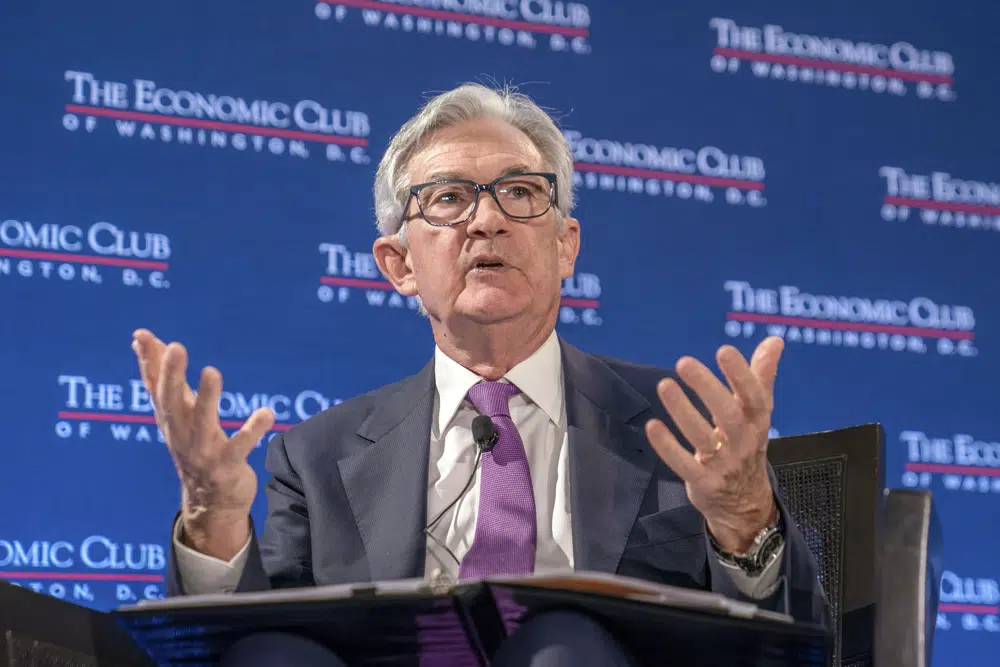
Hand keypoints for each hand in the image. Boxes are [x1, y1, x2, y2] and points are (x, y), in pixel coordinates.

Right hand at [132, 329, 274, 559]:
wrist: (209, 504)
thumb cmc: (193, 447)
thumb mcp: (177, 414)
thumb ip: (164, 380)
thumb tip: (144, 342)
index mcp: (170, 419)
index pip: (155, 387)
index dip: (147, 362)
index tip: (142, 335)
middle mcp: (181, 434)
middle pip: (172, 403)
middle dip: (171, 375)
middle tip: (175, 347)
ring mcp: (203, 452)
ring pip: (203, 424)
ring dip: (207, 399)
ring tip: (212, 372)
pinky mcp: (227, 467)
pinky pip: (240, 447)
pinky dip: (252, 430)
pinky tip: (267, 413)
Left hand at [644, 337, 782, 552]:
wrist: (746, 503)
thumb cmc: (747, 445)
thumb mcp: (758, 413)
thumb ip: (761, 376)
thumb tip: (775, 340)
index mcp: (756, 421)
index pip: (753, 396)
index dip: (741, 374)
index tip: (724, 350)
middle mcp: (743, 441)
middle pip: (728, 414)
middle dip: (707, 388)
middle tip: (683, 362)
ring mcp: (723, 464)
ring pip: (703, 437)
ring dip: (682, 411)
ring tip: (664, 385)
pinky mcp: (703, 482)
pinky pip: (684, 464)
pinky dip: (668, 447)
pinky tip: (652, 425)